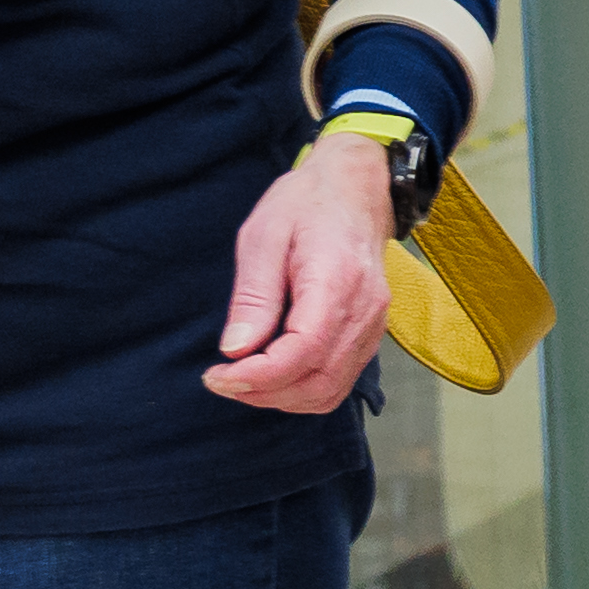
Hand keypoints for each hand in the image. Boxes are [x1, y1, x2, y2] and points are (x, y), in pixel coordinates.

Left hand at [207, 138, 395, 410]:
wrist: (356, 190)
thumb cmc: (306, 204)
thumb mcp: (264, 236)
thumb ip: (253, 296)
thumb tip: (235, 350)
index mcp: (336, 281)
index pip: (302, 352)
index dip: (257, 377)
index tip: (216, 375)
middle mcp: (363, 312)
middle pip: (318, 383)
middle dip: (264, 394)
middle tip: (221, 380)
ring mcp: (372, 326)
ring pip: (330, 391)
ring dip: (281, 398)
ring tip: (242, 380)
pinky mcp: (369, 334)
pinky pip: (338, 381)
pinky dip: (302, 390)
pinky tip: (272, 374)